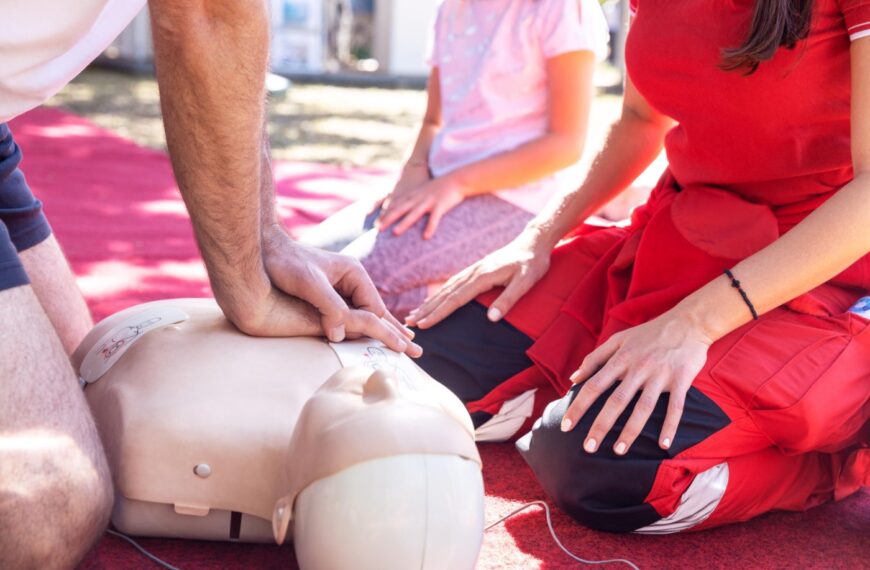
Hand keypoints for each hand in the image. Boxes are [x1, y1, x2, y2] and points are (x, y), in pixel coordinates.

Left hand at [223, 224, 420, 355]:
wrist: (264, 252)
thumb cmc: (287, 263)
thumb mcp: (310, 284)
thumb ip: (329, 308)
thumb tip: (339, 334)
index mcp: (354, 274)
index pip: (374, 309)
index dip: (385, 330)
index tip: (398, 347)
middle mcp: (352, 283)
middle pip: (378, 313)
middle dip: (396, 332)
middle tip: (417, 350)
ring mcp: (341, 291)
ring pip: (367, 316)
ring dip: (385, 332)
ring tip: (405, 344)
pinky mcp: (329, 298)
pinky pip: (352, 317)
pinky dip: (365, 329)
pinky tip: (371, 337)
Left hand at [377, 173, 466, 238]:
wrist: (457, 179)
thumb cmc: (440, 187)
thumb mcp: (423, 191)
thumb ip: (413, 199)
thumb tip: (405, 209)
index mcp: (413, 195)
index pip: (395, 205)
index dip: (384, 214)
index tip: (374, 224)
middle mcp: (418, 198)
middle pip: (400, 209)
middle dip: (388, 219)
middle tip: (377, 229)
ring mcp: (429, 201)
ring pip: (414, 213)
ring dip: (404, 223)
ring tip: (395, 233)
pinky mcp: (441, 205)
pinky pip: (434, 218)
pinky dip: (430, 227)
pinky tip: (426, 237)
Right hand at [406, 227, 551, 327]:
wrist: (533, 243)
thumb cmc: (532, 263)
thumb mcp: (526, 282)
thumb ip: (508, 299)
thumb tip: (492, 319)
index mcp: (483, 276)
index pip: (456, 298)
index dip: (439, 313)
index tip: (424, 324)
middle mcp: (473, 273)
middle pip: (445, 294)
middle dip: (426, 310)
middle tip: (409, 324)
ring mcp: (473, 271)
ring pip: (446, 289)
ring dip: (429, 303)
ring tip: (414, 315)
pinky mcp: (476, 271)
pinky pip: (453, 285)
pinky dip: (440, 295)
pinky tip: (434, 301)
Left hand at [560, 311, 712, 454]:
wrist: (688, 322)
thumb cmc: (649, 333)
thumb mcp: (618, 339)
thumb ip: (594, 358)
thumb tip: (573, 379)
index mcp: (620, 358)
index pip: (594, 386)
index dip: (578, 406)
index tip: (566, 426)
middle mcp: (638, 368)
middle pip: (616, 401)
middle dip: (600, 425)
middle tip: (588, 448)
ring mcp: (660, 375)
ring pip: (643, 407)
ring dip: (631, 430)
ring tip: (618, 450)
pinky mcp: (681, 380)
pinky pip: (675, 407)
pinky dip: (670, 426)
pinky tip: (663, 445)